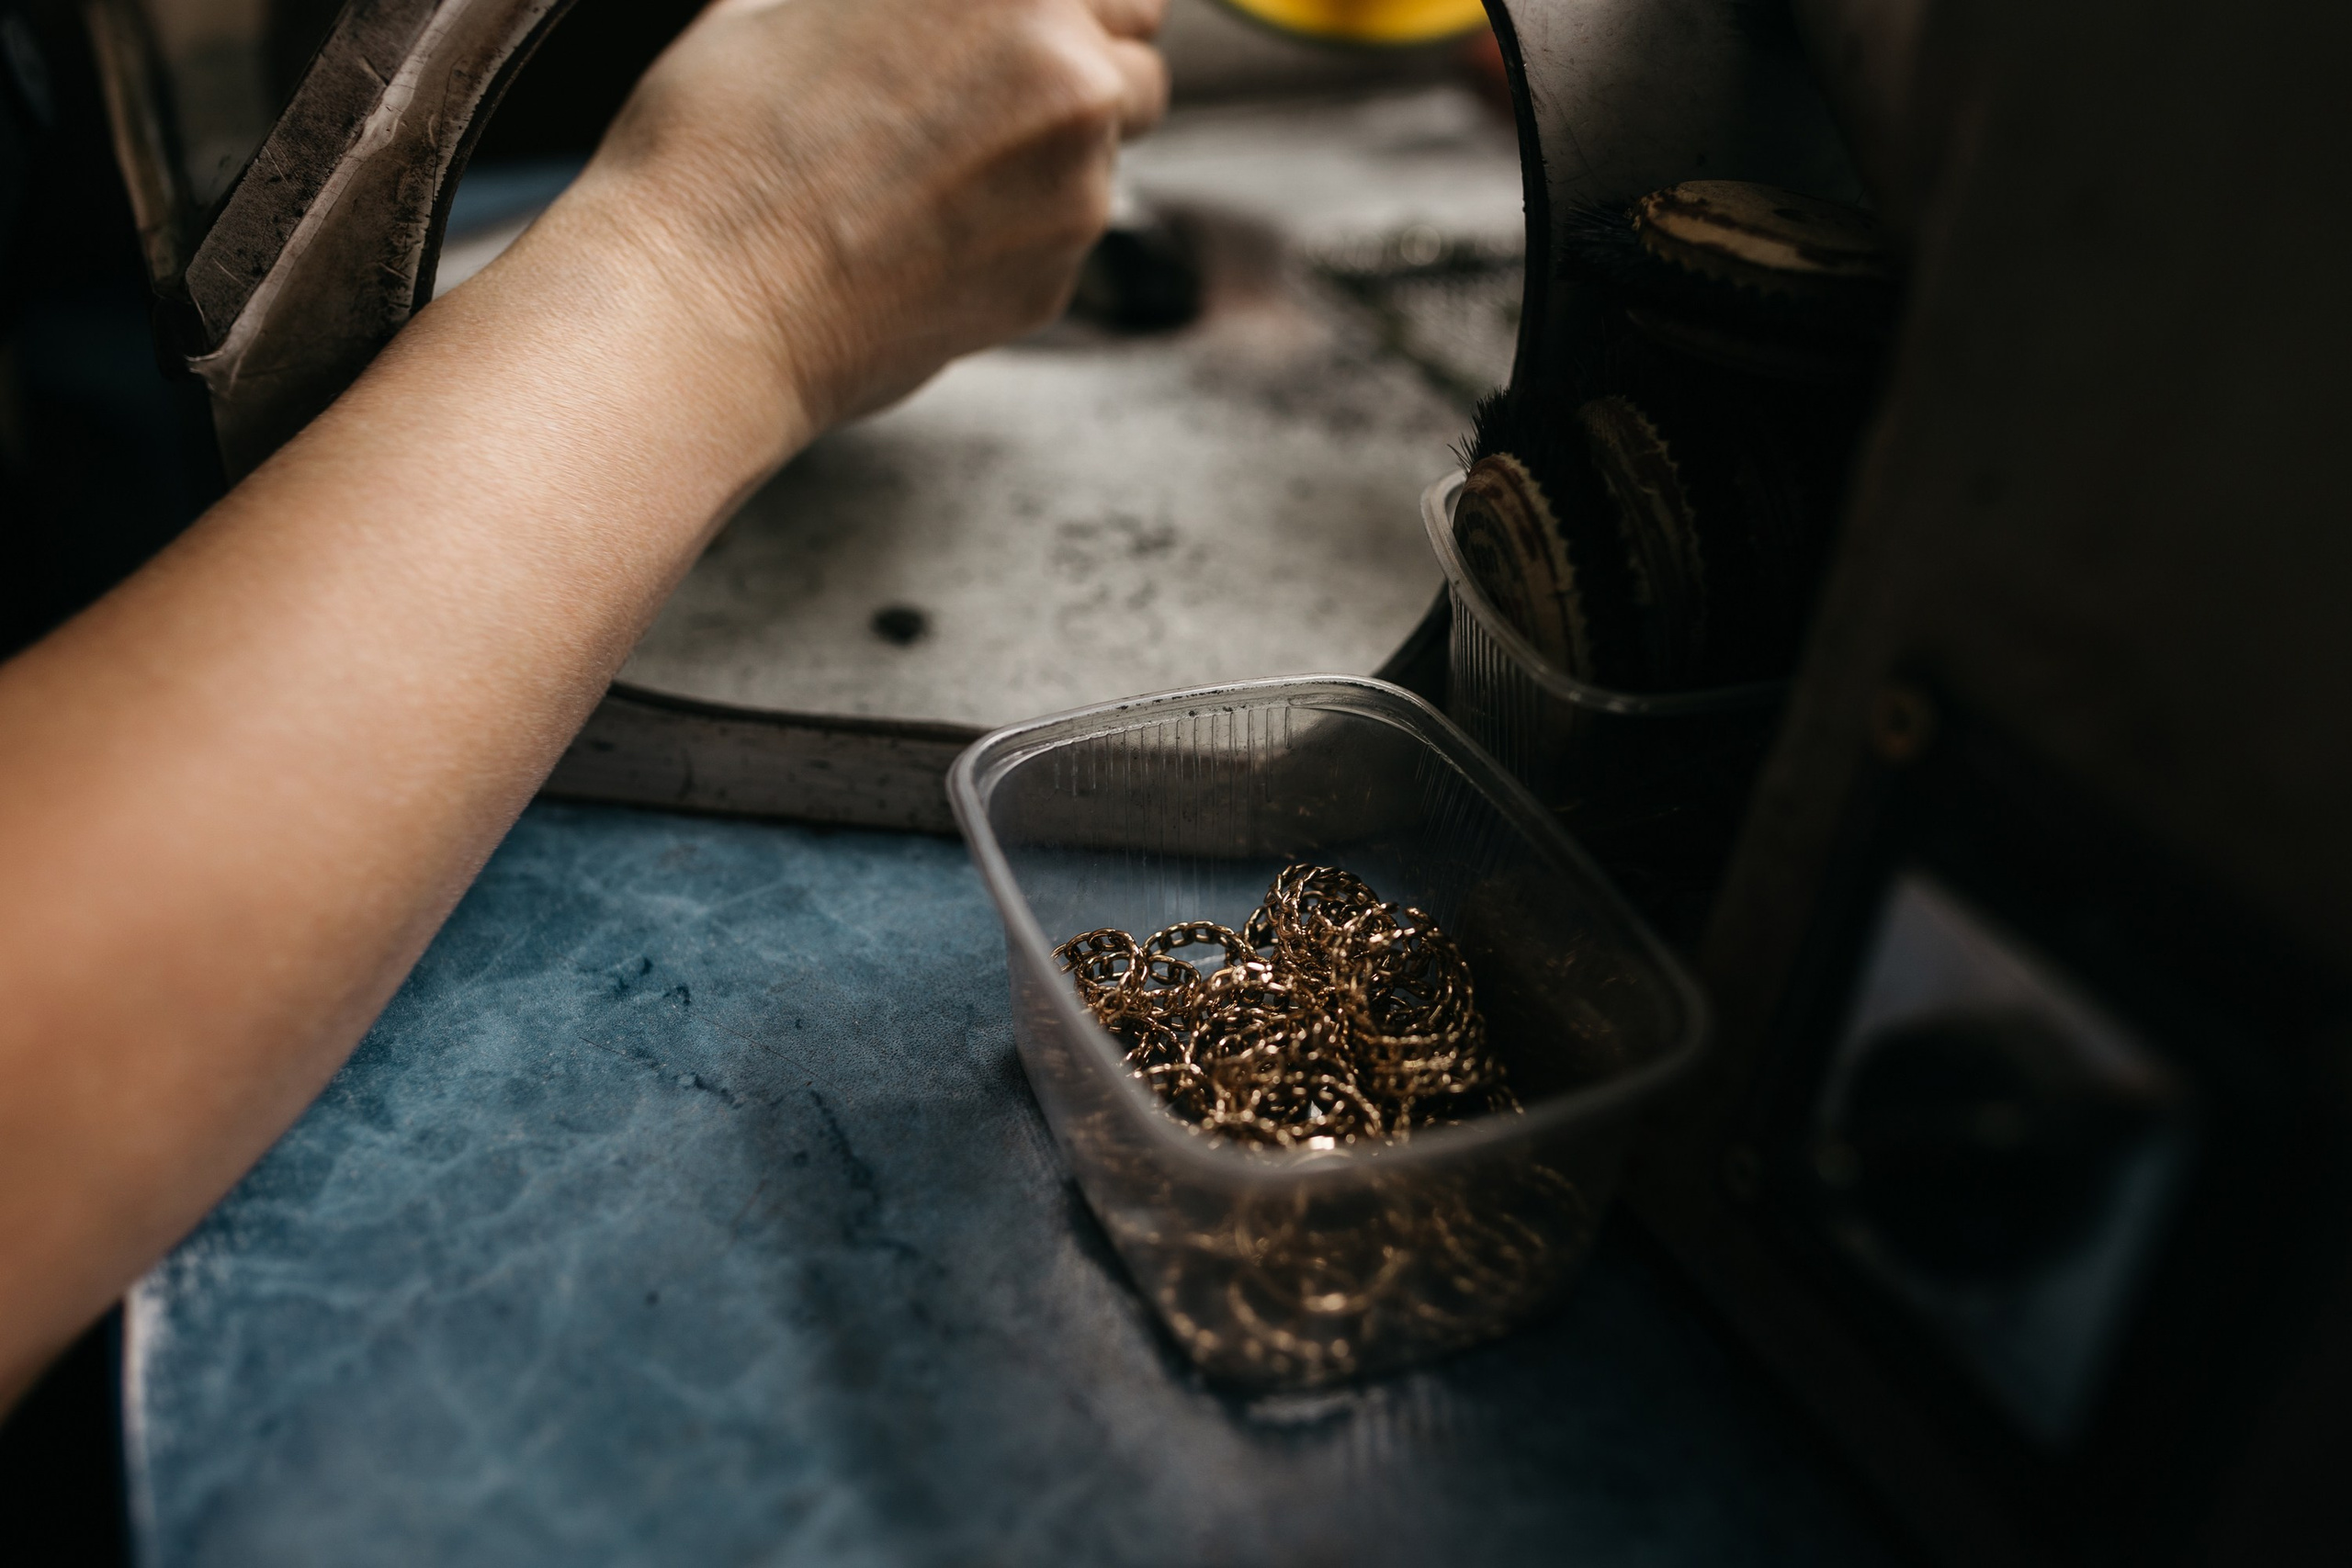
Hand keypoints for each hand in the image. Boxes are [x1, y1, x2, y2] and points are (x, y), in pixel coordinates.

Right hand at [555, 0, 1170, 433]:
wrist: (698, 302)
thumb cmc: (719, 145)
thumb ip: (901, 0)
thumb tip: (933, 11)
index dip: (1074, 11)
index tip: (1039, 34)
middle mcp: (1068, 78)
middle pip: (1138, 61)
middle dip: (1085, 76)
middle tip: (992, 103)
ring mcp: (1074, 189)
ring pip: (1111, 157)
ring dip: (1055, 158)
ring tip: (934, 175)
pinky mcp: (1058, 279)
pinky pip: (1068, 238)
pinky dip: (1020, 233)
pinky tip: (923, 236)